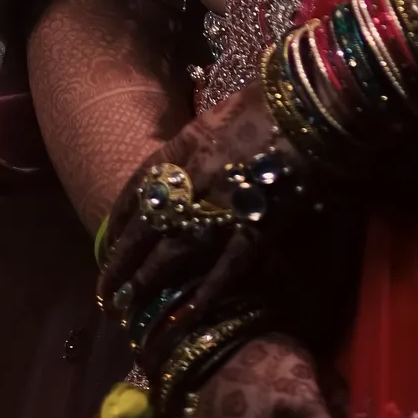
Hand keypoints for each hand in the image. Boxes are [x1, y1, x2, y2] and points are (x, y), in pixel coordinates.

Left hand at [99, 77, 286, 313]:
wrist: (312, 103)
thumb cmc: (268, 99)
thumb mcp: (218, 113)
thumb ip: (194, 141)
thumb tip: (177, 163)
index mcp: (185, 147)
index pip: (138, 189)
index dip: (120, 220)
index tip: (106, 244)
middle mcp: (194, 180)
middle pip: (147, 227)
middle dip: (122, 262)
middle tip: (104, 294)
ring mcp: (224, 206)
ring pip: (174, 252)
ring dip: (147, 283)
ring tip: (126, 309)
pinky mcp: (259, 227)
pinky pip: (227, 268)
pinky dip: (205, 295)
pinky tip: (184, 318)